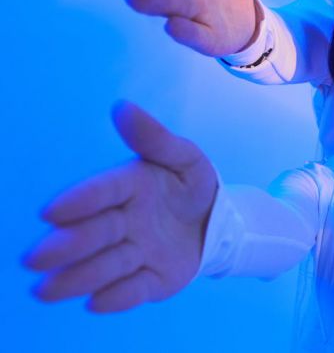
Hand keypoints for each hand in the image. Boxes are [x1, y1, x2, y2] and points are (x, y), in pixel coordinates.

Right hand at [23, 101, 217, 312]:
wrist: (220, 222)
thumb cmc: (193, 185)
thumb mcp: (186, 157)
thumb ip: (156, 138)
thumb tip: (122, 108)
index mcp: (131, 186)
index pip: (104, 192)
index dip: (80, 201)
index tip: (51, 211)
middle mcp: (126, 221)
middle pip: (96, 233)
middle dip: (67, 246)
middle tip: (35, 257)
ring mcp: (138, 252)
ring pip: (108, 265)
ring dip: (79, 277)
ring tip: (47, 290)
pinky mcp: (154, 279)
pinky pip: (136, 289)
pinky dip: (118, 297)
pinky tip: (97, 303)